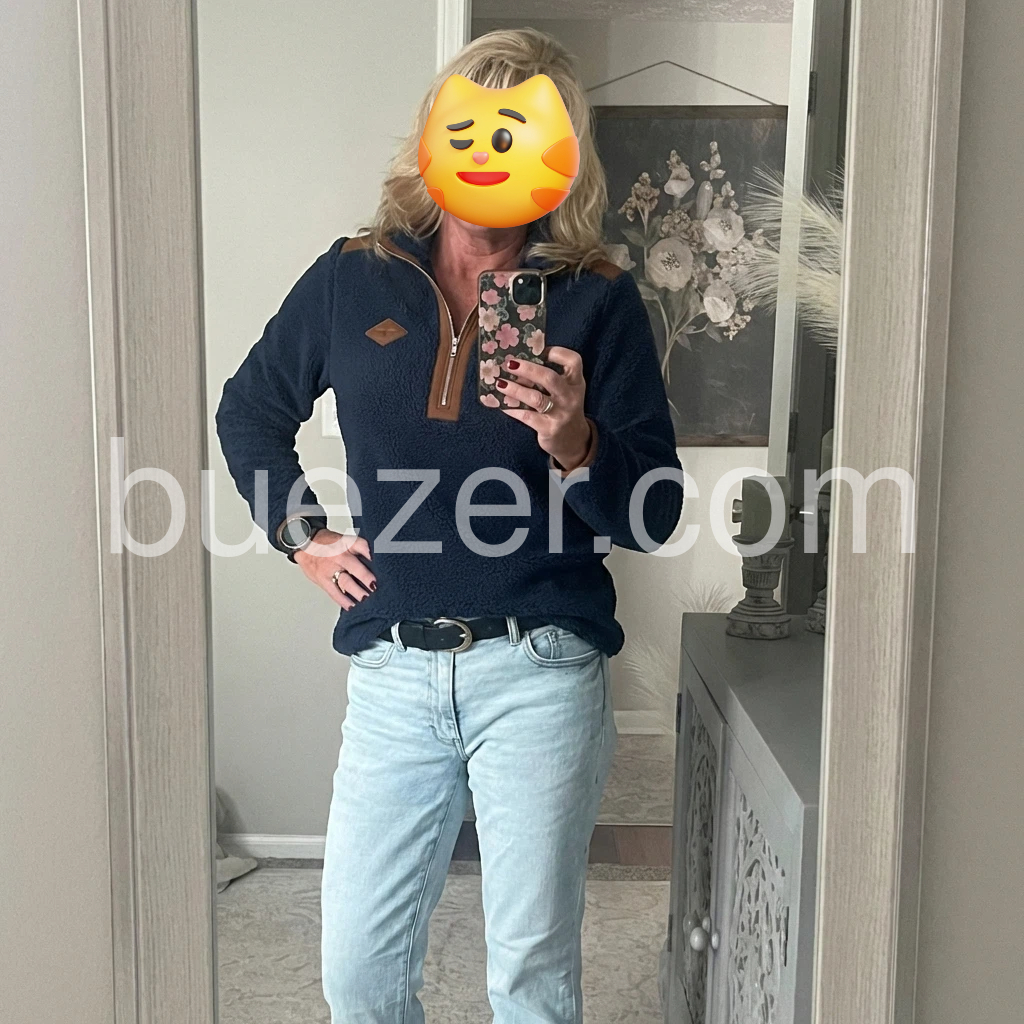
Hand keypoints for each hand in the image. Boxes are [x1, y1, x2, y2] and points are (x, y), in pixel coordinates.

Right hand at [294, 530, 375, 610]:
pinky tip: (352, 606)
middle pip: (356, 568)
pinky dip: (343, 601)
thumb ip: (361, 549)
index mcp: (347, 544)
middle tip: (377, 587)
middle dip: (368, 579)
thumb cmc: (329, 544)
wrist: (305, 544)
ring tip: (368, 599)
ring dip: (359, 592)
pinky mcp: (323, 580)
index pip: (363, 546)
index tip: (384, 564)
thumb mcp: (346, 540)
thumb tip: (379, 560)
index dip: (373, 555)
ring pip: (346, 582)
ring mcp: (330, 569)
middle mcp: (339, 556)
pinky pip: (334, 592)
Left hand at [496, 347, 591, 470]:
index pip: (573, 361)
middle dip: (528, 369)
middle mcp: (571, 397)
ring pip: (536, 398)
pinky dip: (512, 409)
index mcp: (576, 382)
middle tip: (509, 364)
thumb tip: (518, 362)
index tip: (539, 350)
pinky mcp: (550, 429)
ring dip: (515, 389)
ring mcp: (561, 414)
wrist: (573, 441)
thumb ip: (549, 378)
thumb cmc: (563, 409)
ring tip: (499, 383)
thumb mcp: (565, 391)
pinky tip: (502, 404)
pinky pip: (527, 416)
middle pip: (550, 378)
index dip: (557, 352)